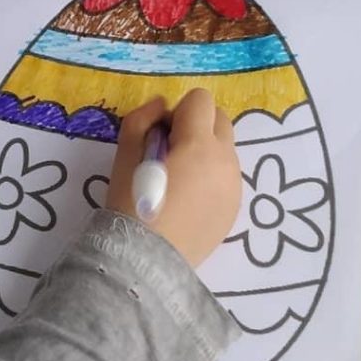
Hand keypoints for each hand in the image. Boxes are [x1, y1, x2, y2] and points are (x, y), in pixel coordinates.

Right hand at [107, 90, 241, 266]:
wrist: (146, 260)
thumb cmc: (132, 204)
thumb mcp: (125, 155)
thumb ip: (142, 119)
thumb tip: (162, 105)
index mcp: (200, 144)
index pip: (200, 100)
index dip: (176, 112)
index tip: (159, 136)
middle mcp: (226, 161)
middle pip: (219, 119)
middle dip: (196, 126)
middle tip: (169, 153)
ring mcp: (234, 185)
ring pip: (225, 148)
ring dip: (205, 151)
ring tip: (178, 180)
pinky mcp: (235, 207)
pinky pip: (227, 176)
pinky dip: (211, 176)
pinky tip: (187, 200)